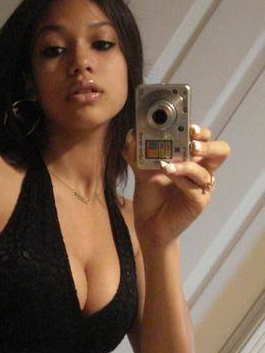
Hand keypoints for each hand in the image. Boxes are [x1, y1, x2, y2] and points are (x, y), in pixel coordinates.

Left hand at [121, 124, 230, 244]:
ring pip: (206, 171)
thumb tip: (131, 134)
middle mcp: (201, 173)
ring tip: (166, 165)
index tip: (188, 127)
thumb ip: (137, 154)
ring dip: (186, 164)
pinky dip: (181, 179)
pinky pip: (195, 188)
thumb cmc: (151, 198)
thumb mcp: (142, 172)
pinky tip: (168, 175)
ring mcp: (201, 188)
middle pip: (221, 151)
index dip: (201, 132)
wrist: (148, 225)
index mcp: (192, 161)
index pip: (205, 140)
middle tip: (190, 143)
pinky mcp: (198, 202)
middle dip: (206, 144)